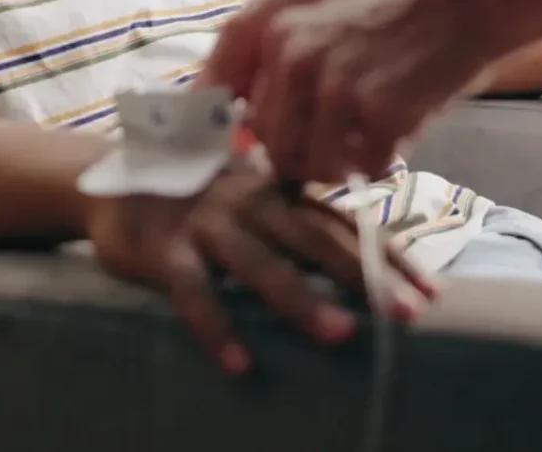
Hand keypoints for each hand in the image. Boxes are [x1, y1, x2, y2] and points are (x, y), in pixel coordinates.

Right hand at [84, 161, 433, 374]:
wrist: (109, 175)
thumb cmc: (191, 191)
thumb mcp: (245, 192)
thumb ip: (290, 214)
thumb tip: (355, 250)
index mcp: (273, 189)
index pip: (340, 220)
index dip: (387, 252)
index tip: (432, 288)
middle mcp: (246, 200)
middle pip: (312, 237)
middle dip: (362, 275)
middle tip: (406, 315)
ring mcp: (204, 222)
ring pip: (259, 261)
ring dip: (300, 299)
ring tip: (341, 335)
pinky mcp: (163, 249)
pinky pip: (193, 292)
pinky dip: (216, 327)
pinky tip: (240, 365)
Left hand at [207, 0, 541, 183]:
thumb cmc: (392, 14)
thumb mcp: (317, 24)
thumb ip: (274, 67)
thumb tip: (243, 124)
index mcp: (275, 33)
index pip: (220, 91)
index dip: (224, 127)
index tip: (236, 146)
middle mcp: (296, 60)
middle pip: (269, 143)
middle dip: (296, 155)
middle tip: (329, 147)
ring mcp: (337, 88)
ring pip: (311, 165)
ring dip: (337, 165)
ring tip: (362, 141)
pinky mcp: (380, 115)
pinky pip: (364, 169)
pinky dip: (379, 163)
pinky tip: (394, 137)